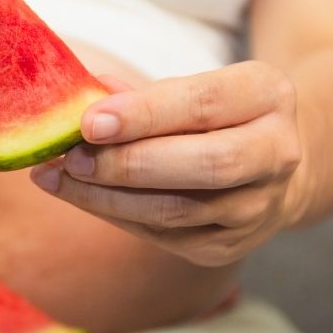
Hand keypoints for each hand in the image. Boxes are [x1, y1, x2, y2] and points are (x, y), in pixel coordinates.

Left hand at [30, 61, 306, 266]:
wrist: (267, 167)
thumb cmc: (215, 116)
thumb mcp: (194, 86)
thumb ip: (144, 93)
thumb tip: (87, 94)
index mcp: (268, 96)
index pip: (205, 104)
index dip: (145, 114)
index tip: (90, 121)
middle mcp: (276, 154)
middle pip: (204, 165)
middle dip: (128, 163)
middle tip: (70, 157)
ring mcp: (256, 208)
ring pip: (175, 210)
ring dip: (107, 196)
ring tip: (56, 177)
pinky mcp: (225, 246)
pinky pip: (160, 234)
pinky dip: (112, 213)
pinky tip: (77, 194)